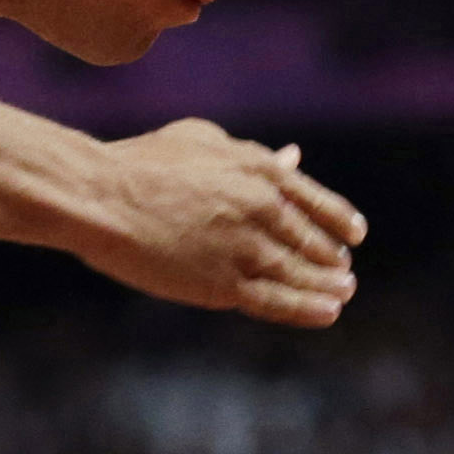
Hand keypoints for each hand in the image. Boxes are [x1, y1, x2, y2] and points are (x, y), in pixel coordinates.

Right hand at [74, 119, 364, 325]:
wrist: (99, 198)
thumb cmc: (140, 163)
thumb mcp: (203, 141)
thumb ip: (253, 154)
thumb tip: (293, 157)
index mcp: (259, 169)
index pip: (315, 200)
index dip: (339, 220)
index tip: (354, 236)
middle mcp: (262, 208)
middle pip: (311, 241)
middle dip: (330, 257)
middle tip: (343, 270)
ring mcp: (245, 248)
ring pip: (299, 273)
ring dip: (327, 285)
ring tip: (343, 293)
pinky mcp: (223, 284)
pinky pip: (276, 301)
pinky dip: (307, 309)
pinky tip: (329, 312)